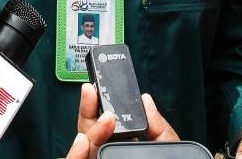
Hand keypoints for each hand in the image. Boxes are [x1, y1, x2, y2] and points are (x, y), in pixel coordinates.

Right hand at [66, 82, 180, 158]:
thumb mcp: (166, 149)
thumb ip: (157, 127)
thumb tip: (145, 101)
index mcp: (120, 152)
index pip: (100, 129)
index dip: (93, 108)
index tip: (93, 89)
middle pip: (87, 137)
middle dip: (87, 114)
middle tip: (93, 95)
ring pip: (82, 152)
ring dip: (86, 134)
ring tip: (102, 120)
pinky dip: (75, 155)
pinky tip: (83, 143)